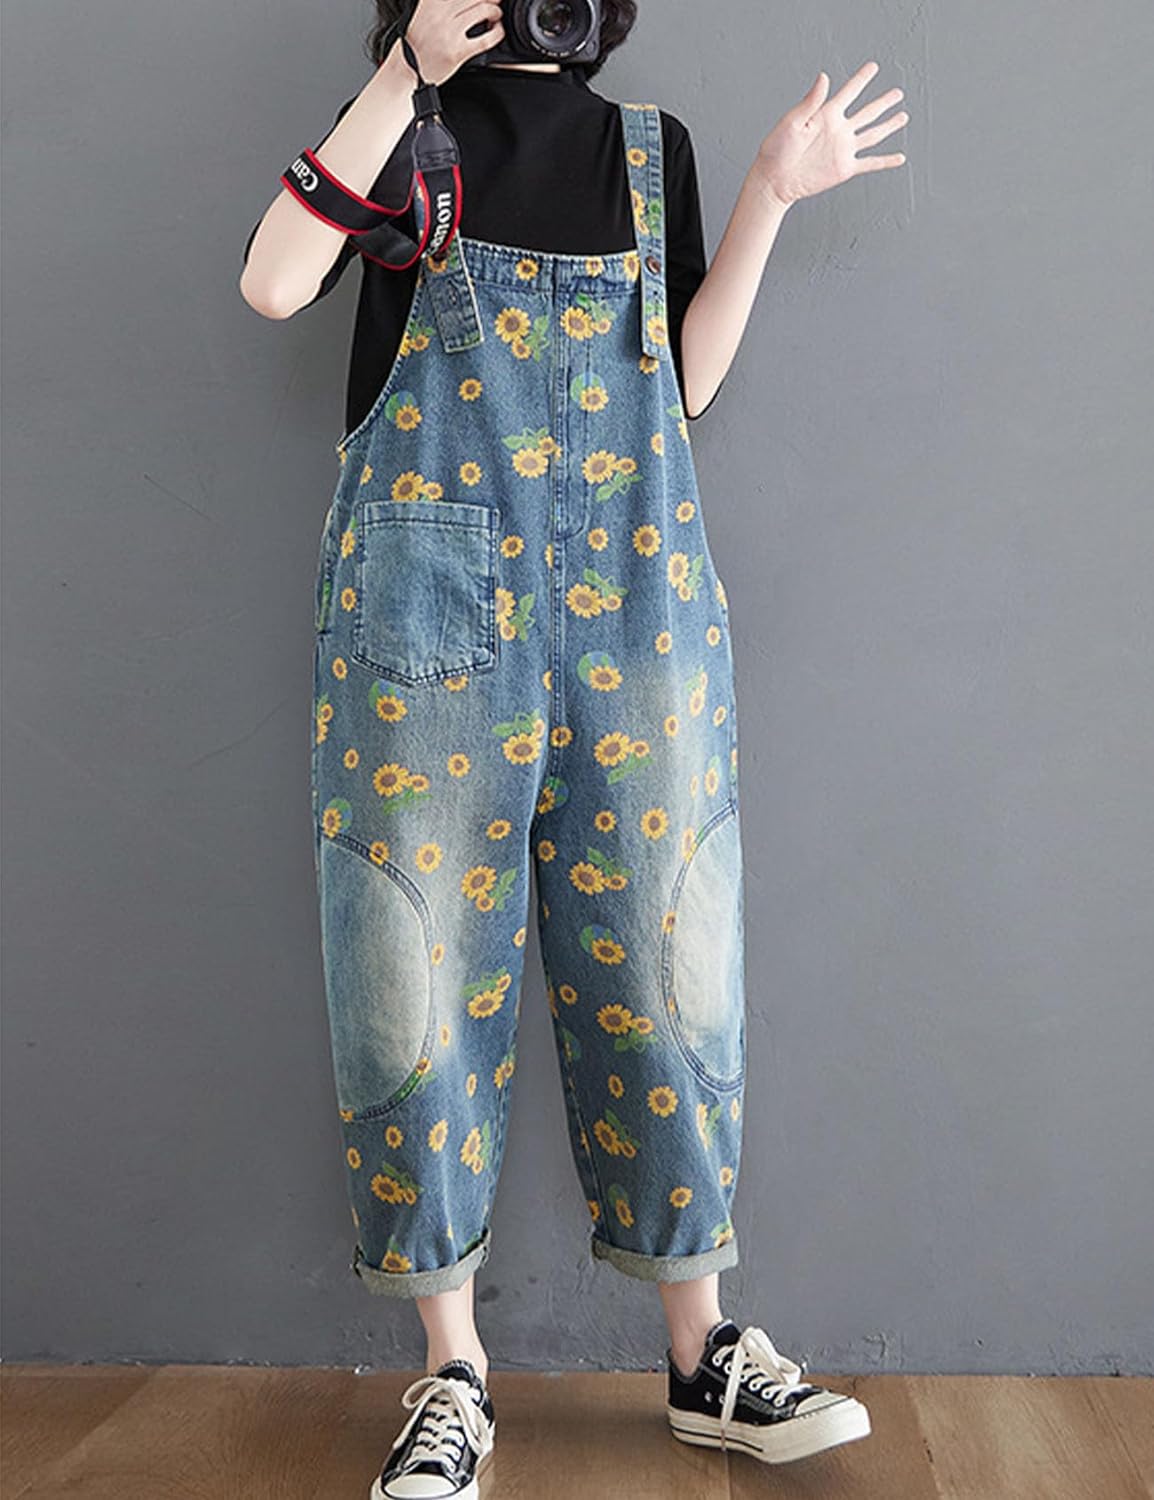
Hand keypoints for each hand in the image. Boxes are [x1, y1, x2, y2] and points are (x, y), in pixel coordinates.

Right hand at [402, 0, 505, 85]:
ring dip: (495, 12)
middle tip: (494, 2)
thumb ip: (442, 3)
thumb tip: (468, 0)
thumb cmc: (417, 42)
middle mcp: (440, 13)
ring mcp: (449, 32)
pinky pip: (487, 38)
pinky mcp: (457, 51)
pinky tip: (496, 32)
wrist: (407, 69)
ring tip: (494, 16)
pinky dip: (498, 33)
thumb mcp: (425, 11)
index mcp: (432, 0)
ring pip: (484, 10)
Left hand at [754, 61, 907, 208]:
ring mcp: (843, 149)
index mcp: (826, 115)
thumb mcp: (793, 121)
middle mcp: (838, 130)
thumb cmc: (777, 149)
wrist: (775, 180)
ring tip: (903, 116)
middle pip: (867, 112)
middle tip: (898, 93)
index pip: (849, 92)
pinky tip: (899, 158)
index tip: (873, 67)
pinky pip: (870, 164)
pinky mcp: (845, 169)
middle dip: (883, 102)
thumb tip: (824, 77)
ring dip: (889, 125)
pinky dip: (886, 161)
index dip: (861, 79)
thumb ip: (811, 101)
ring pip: (873, 134)